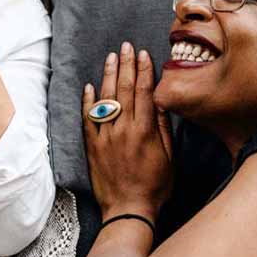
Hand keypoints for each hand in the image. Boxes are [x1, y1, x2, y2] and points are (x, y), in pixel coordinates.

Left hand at [83, 43, 173, 222]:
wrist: (128, 210)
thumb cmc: (154, 186)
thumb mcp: (169, 157)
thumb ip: (163, 128)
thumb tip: (161, 102)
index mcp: (145, 130)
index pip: (144, 92)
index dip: (144, 71)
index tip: (144, 54)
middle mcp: (123, 129)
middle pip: (124, 89)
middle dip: (126, 65)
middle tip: (126, 47)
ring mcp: (105, 136)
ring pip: (105, 99)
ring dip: (108, 76)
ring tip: (111, 58)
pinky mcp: (92, 146)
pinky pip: (88, 118)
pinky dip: (88, 101)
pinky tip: (89, 86)